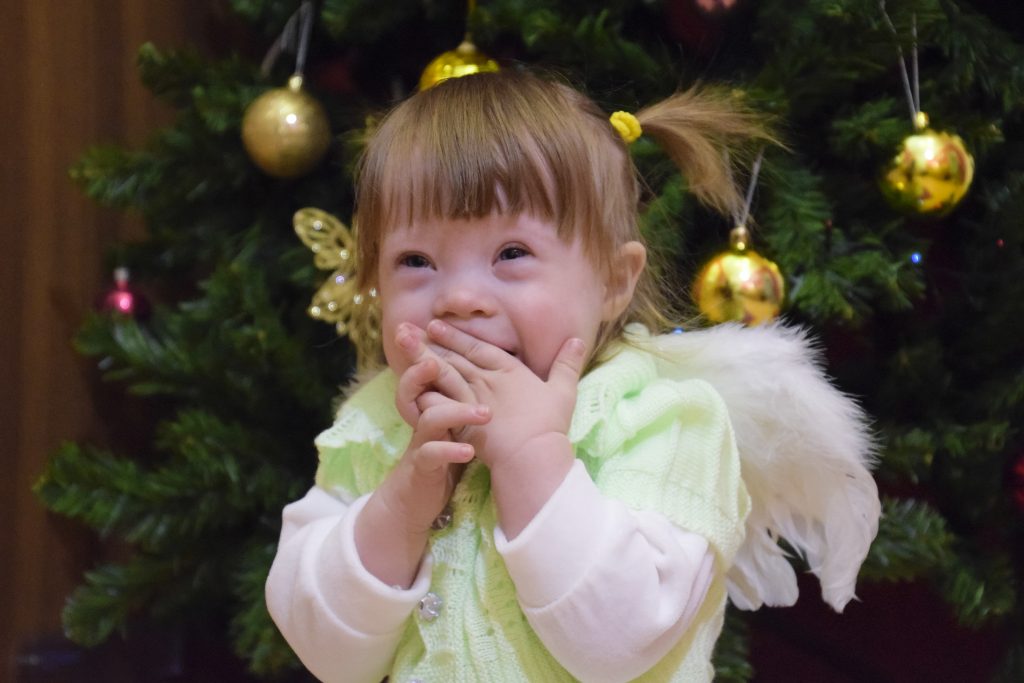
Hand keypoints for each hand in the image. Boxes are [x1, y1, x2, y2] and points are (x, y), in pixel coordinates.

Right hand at [353, 325, 490, 587]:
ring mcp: (423, 443)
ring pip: (428, 418)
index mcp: (437, 405)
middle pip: (418, 385)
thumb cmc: (442, 458)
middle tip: (432, 355)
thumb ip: (467, 400)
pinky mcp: (423, 468)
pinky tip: (467, 451)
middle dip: (419, 366)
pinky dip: (449, 452)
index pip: (431, 371)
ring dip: (453, 412)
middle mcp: (426, 419)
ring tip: (482, 412)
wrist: (416, 500)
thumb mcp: (455, 426)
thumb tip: (495, 375)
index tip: (432, 324)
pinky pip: (431, 456)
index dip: (431, 348)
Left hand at [424, 319, 585, 467]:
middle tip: (410, 329)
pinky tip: (410, 387)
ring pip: (444, 374)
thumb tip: (578, 340)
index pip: (479, 348)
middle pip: (456, 357)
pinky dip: (425, 393)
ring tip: (405, 348)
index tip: (437, 324)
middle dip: (433, 342)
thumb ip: (567, 364)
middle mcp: (488, 381)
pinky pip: (440, 403)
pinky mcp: (463, 421)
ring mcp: (474, 400)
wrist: (533, 454)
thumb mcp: (564, 390)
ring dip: (424, 360)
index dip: (457, 336)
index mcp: (510, 372)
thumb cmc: (550, 425)